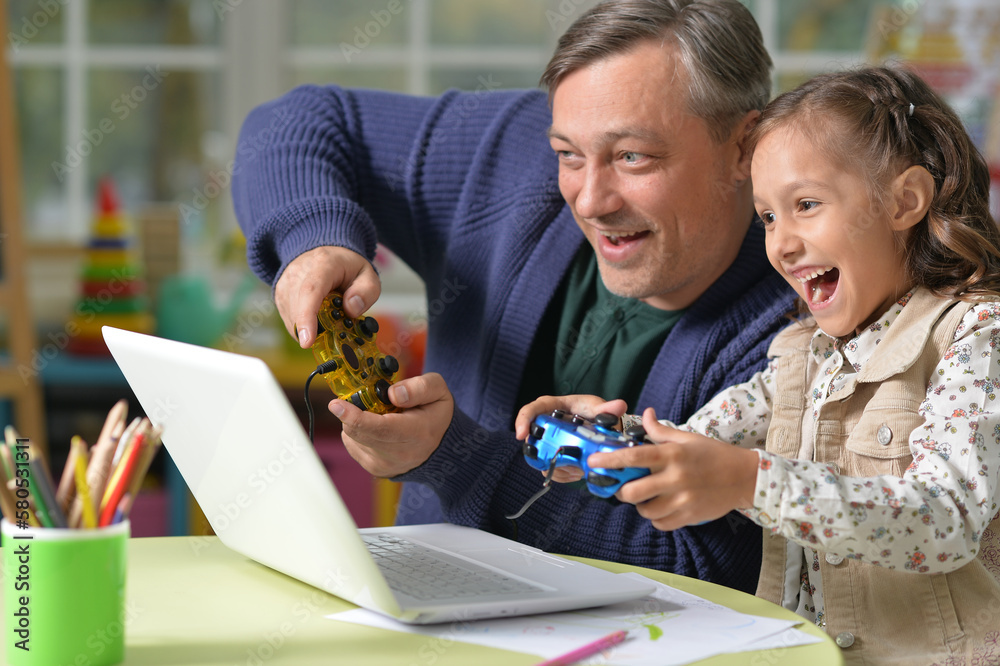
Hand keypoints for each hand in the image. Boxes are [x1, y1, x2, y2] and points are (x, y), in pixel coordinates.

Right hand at [274, 246, 381, 347]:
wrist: (327, 254)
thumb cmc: (348, 267)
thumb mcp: (368, 275)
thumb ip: (366, 292)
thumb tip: (351, 309)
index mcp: (323, 264)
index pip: (310, 291)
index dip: (307, 318)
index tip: (307, 341)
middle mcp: (299, 271)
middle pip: (299, 309)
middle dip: (313, 330)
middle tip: (332, 336)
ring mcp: (286, 283)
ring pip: (292, 318)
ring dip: (310, 329)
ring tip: (328, 318)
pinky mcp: (280, 294)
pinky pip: (289, 319)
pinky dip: (303, 326)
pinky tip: (317, 318)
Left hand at [330, 372, 453, 477]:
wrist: (440, 446)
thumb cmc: (436, 414)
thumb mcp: (438, 391)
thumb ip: (419, 387)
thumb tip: (393, 394)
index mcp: (418, 433)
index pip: (381, 428)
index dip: (355, 417)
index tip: (337, 405)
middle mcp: (400, 454)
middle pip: (360, 433)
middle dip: (349, 412)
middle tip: (355, 397)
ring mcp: (385, 464)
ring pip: (352, 437)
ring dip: (355, 420)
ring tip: (377, 414)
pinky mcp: (374, 468)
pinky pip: (352, 444)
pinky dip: (357, 431)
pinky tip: (374, 426)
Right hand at [514, 394, 627, 483]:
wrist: (602, 429)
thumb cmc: (595, 412)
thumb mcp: (600, 409)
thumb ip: (607, 409)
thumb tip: (619, 406)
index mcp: (553, 406)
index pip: (532, 410)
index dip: (523, 421)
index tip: (521, 435)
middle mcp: (546, 424)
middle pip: (532, 438)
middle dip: (544, 453)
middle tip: (563, 461)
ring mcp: (548, 441)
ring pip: (540, 457)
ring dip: (557, 467)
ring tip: (577, 469)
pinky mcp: (553, 455)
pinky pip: (550, 468)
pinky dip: (563, 474)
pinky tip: (577, 472)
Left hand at [586, 408, 758, 530]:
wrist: (745, 477)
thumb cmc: (714, 455)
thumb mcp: (687, 438)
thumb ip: (661, 430)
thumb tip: (644, 414)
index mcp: (672, 455)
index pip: (633, 457)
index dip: (609, 460)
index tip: (593, 461)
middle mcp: (675, 477)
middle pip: (633, 492)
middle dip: (621, 491)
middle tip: (622, 487)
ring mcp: (683, 500)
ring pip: (645, 511)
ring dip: (640, 505)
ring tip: (647, 497)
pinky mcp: (689, 516)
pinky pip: (660, 524)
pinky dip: (656, 518)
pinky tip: (661, 507)